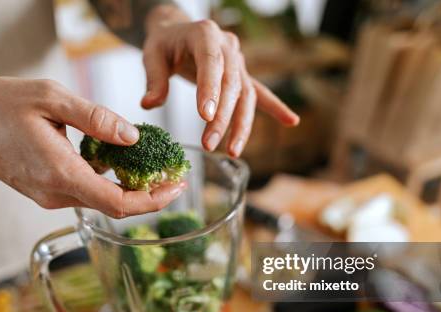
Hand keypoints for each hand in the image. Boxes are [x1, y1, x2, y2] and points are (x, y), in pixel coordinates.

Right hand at [0, 76, 185, 216]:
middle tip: (173, 173)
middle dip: (148, 194)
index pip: (118, 203)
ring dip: (128, 187)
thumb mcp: (51, 98)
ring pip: (99, 200)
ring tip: (152, 163)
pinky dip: (106, 181)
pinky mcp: (43, 191)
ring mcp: (46, 196)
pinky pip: (83, 192)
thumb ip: (96, 118)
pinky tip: (117, 159)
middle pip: (114, 206)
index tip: (177, 186)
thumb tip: (133, 137)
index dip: (153, 200)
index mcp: (59, 173)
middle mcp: (54, 194)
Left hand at [140, 7, 299, 157]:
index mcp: (205, 34)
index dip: (210, 90)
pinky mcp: (242, 75)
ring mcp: (238, 61)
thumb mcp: (152, 55)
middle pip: (231, 85)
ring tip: (232, 151)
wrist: (178, 31)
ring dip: (241, 125)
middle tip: (209, 145)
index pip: (211, 63)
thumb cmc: (164, 44)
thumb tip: (149, 105)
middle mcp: (228, 45)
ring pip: (245, 95)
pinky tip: (291, 121)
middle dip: (222, 118)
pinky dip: (275, 107)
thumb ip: (154, 80)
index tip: (205, 117)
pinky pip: (259, 93)